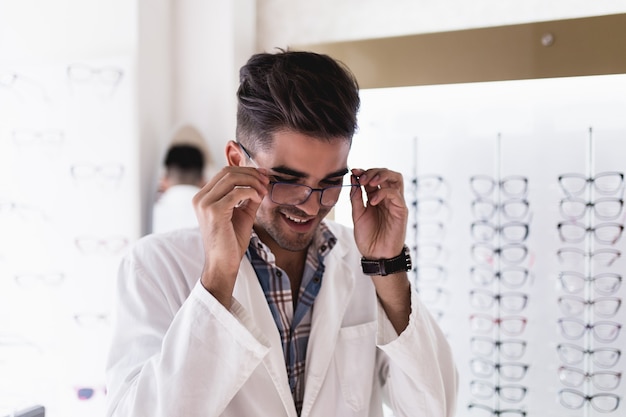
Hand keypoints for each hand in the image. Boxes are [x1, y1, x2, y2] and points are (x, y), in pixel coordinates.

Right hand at [192, 166, 268, 305]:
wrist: (223, 264)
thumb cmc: (231, 241)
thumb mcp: (242, 213)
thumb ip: (249, 196)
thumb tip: (262, 180)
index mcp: (203, 197)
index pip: (225, 173)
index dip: (246, 171)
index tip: (263, 176)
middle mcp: (200, 198)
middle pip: (228, 171)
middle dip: (251, 174)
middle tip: (266, 181)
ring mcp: (205, 204)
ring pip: (232, 178)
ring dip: (252, 181)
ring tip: (264, 190)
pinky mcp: (213, 211)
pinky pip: (236, 192)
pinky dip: (251, 192)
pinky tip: (258, 198)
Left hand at [350, 168, 410, 332]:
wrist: (376, 255)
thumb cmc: (368, 237)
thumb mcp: (357, 214)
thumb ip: (356, 197)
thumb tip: (353, 178)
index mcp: (376, 197)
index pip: (373, 177)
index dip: (364, 172)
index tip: (353, 172)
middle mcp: (387, 198)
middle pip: (387, 173)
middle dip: (373, 171)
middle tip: (361, 177)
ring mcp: (395, 203)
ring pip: (396, 178)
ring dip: (381, 175)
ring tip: (368, 181)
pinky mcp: (401, 210)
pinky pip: (395, 194)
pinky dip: (383, 193)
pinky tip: (372, 201)